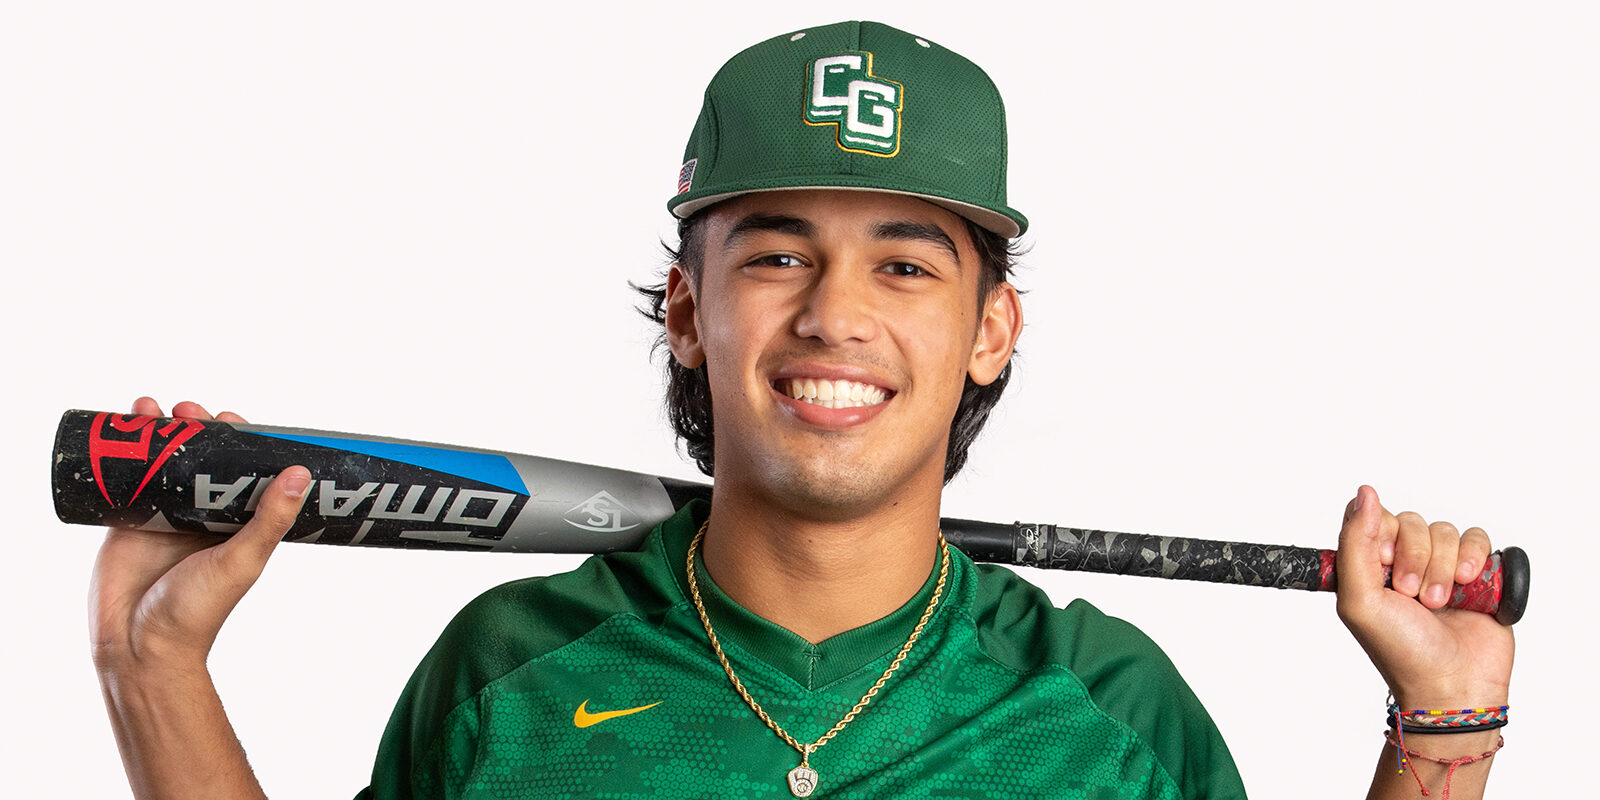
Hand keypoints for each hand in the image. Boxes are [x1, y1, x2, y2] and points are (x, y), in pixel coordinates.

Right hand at [89, 397, 309, 673]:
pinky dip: (122, 450)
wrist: (137, 646)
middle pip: (199, 458)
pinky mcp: (126, 521)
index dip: (237, 441)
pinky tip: (122, 425)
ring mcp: (162, 516)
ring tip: (156, 408)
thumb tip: (300, 473)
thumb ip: (268, 520)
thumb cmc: (198, 612)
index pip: (240, 471)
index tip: (232, 417)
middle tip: (191, 410)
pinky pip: (124, 477)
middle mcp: (200, 516)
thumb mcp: (241, 561)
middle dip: (194, 428)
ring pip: (161, 462)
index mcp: (235, 524)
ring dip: (159, 431)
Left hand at [1334, 485, 1513, 708]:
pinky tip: (1469, 586)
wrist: (1454, 685)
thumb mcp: (1359, 600)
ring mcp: (1442, 567)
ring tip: (1441, 602)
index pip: (1374, 518)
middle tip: (1413, 595)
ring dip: (1444, 566)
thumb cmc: (1401, 651)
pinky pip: (1477, 538)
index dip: (1383, 538)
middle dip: (1415, 559)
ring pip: (1445, 530)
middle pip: (1411, 522)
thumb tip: (1364, 492)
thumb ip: (1354, 543)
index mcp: (1370, 566)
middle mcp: (1404, 562)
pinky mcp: (1477, 573)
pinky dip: (1474, 558)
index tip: (1385, 567)